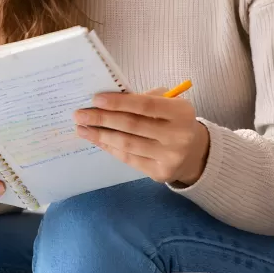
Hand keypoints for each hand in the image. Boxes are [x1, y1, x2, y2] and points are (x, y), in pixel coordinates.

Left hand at [73, 88, 210, 185]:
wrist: (194, 152)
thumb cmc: (173, 120)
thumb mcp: (167, 103)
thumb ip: (142, 99)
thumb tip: (105, 101)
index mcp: (182, 112)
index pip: (145, 105)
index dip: (119, 102)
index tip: (95, 99)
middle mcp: (179, 136)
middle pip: (132, 125)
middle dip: (102, 119)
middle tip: (79, 115)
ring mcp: (170, 157)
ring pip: (127, 144)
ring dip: (101, 135)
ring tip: (82, 128)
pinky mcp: (160, 173)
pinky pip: (129, 159)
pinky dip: (110, 148)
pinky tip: (97, 140)